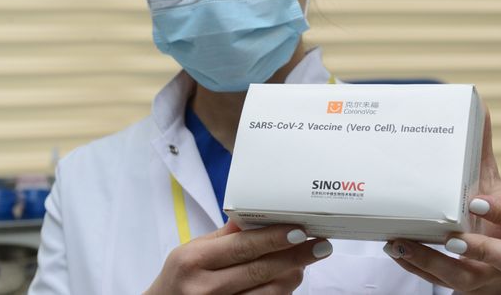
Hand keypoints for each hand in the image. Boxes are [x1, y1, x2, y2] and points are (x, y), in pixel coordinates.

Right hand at [145, 221, 332, 294]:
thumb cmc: (179, 277)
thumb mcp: (191, 250)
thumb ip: (225, 236)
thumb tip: (257, 214)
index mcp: (194, 261)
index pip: (243, 247)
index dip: (274, 239)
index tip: (300, 230)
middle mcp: (204, 287)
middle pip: (260, 270)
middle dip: (295, 256)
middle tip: (320, 245)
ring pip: (268, 293)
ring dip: (292, 276)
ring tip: (305, 261)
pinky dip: (280, 293)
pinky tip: (288, 280)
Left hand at [384, 104, 500, 293]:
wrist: (494, 266)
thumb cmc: (491, 216)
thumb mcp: (489, 183)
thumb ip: (481, 149)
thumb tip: (476, 103)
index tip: (477, 199)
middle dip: (483, 249)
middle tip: (452, 237)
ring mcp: (485, 275)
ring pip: (467, 278)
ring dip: (435, 262)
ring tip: (404, 242)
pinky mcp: (461, 286)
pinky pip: (438, 281)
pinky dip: (415, 265)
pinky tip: (394, 247)